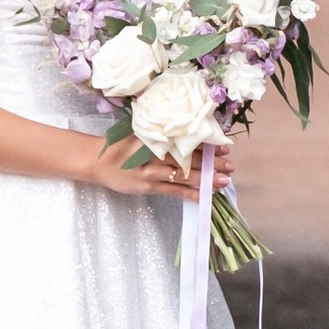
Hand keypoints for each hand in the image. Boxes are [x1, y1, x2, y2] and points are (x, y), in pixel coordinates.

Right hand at [100, 138, 234, 197]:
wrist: (96, 161)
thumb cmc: (120, 145)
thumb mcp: (140, 133)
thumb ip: (162, 133)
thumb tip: (188, 132)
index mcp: (157, 137)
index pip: (187, 141)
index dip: (207, 144)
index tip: (224, 146)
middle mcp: (157, 153)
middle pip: (190, 158)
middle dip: (212, 163)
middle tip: (231, 165)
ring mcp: (152, 172)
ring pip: (185, 175)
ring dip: (206, 179)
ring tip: (224, 180)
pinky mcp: (148, 187)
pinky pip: (174, 191)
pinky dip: (190, 194)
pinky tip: (204, 196)